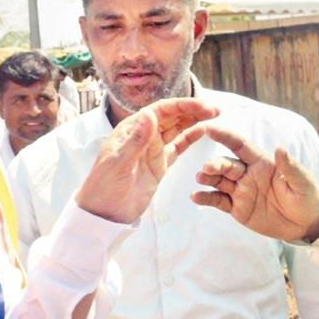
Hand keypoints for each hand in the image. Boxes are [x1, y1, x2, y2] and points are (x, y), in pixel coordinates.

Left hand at [76, 98, 218, 223]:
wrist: (104, 213)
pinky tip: (202, 131)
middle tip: (215, 110)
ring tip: (213, 115)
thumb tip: (149, 114)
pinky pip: (178, 147)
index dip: (182, 106)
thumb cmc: (104, 187)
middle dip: (193, 111)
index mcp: (131, 129)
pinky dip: (190, 139)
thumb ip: (136, 140)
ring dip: (194, 121)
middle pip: (171, 117)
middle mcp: (143, 136)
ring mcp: (153, 150)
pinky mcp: (160, 165)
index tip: (201, 106)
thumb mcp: (119, 163)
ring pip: (177, 129)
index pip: (160, 111)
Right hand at [186, 125, 318, 241]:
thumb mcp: (302, 183)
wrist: (306, 224)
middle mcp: (248, 174)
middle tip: (207, 168)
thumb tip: (280, 148)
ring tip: (200, 178)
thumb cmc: (307, 198)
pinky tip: (196, 197)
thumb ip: (290, 167)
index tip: (209, 129)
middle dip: (215, 164)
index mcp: (262, 163)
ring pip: (219, 181)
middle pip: (226, 165)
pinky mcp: (237, 208)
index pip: (240, 146)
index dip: (225, 136)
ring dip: (207, 178)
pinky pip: (218, 201)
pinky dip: (206, 198)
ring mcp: (240, 191)